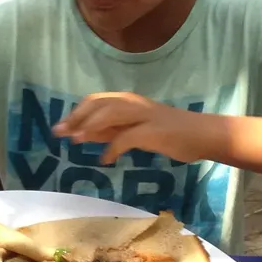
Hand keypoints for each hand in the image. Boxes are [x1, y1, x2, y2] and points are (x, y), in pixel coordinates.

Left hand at [52, 93, 201, 164]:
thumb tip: (82, 134)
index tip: (60, 128)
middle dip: (76, 117)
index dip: (75, 113)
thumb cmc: (168, 133)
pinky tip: (105, 160)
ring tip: (77, 141)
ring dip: (91, 126)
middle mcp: (133, 103)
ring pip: (111, 113)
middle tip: (60, 134)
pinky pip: (127, 137)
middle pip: (98, 103)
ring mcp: (144, 115)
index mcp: (128, 101)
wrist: (201, 135)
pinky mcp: (154, 130)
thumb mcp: (133, 130)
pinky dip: (113, 148)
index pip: (95, 100)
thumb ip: (109, 130)